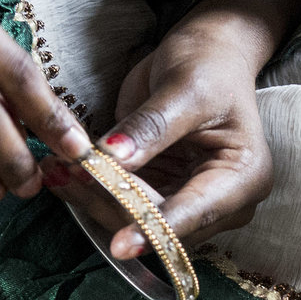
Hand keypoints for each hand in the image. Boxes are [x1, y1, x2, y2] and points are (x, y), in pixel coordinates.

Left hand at [67, 9, 274, 259]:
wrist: (209, 54)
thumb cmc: (209, 65)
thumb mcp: (184, 88)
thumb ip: (151, 127)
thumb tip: (114, 159)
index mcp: (243, 178)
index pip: (197, 213)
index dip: (156, 229)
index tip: (121, 244)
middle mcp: (223, 203)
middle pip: (162, 225)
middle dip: (112, 204)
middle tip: (65, 175)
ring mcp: (190, 202)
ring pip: (135, 221)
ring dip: (94, 199)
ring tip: (57, 170)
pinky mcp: (162, 195)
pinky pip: (123, 205)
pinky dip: (93, 190)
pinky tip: (64, 170)